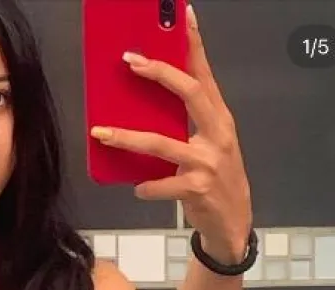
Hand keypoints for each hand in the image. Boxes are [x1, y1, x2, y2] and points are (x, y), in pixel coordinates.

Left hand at [90, 4, 251, 263]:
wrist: (233, 223)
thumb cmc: (216, 181)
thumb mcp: (210, 146)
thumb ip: (188, 125)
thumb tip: (146, 107)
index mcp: (220, 120)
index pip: (206, 75)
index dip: (195, 46)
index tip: (182, 17)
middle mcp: (218, 135)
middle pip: (190, 94)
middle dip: (160, 74)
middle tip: (130, 62)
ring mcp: (208, 163)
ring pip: (162, 143)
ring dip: (128, 138)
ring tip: (102, 134)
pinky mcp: (197, 190)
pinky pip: (162, 184)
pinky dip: (146, 187)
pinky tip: (137, 188)